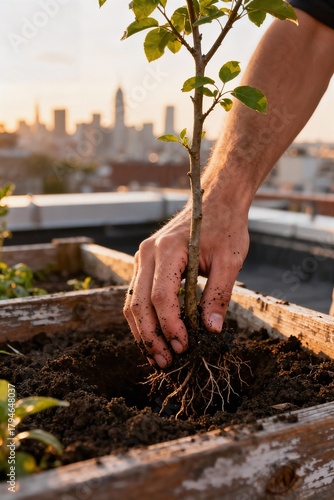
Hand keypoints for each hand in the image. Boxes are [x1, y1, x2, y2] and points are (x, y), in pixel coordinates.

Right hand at [123, 192, 249, 367]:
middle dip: (152, 336)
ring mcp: (142, 258)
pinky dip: (143, 319)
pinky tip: (155, 337)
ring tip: (158, 357)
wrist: (214, 200)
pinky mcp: (144, 263)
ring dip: (143, 332)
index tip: (184, 346)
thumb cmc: (225, 226)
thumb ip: (219, 295)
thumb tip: (211, 331)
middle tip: (167, 362)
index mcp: (168, 249)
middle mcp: (147, 253)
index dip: (171, 325)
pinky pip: (137, 295)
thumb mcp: (230, 260)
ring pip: (132, 302)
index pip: (161, 296)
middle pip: (139, 303)